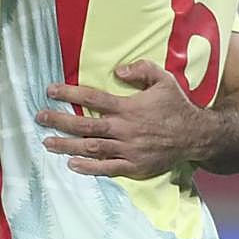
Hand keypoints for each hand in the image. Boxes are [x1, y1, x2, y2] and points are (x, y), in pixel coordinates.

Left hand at [36, 60, 208, 178]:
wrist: (199, 136)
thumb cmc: (177, 105)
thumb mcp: (163, 79)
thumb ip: (141, 69)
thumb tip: (117, 70)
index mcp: (129, 107)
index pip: (93, 98)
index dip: (69, 94)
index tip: (50, 91)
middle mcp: (126, 129)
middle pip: (86, 125)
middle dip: (59, 121)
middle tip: (39, 118)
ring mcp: (130, 149)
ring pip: (92, 148)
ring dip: (67, 146)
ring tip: (47, 142)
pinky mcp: (136, 166)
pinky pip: (108, 168)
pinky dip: (89, 168)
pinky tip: (71, 164)